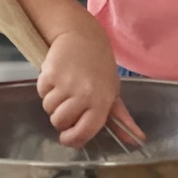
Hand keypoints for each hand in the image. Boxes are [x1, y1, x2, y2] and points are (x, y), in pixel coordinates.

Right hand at [36, 29, 143, 148]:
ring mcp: (66, 83)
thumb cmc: (100, 67)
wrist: (83, 37)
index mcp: (102, 101)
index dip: (72, 139)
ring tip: (65, 85)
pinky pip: (41, 93)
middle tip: (71, 100)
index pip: (83, 133)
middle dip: (61, 116)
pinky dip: (46, 87)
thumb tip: (136, 140)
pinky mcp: (50, 74)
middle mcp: (84, 94)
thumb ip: (120, 118)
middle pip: (60, 122)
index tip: (68, 136)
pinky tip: (58, 76)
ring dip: (53, 101)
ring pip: (48, 109)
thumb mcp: (113, 91)